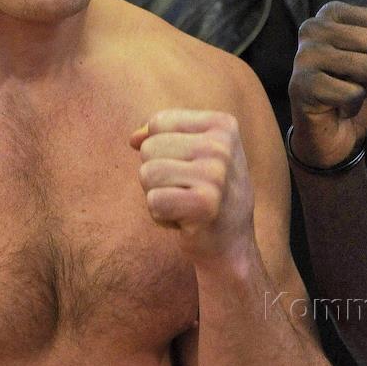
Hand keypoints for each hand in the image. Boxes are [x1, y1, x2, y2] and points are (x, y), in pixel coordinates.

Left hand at [130, 110, 256, 265]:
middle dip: (157, 173)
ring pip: (147, 173)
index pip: (159, 121)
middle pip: (150, 147)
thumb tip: (134, 138)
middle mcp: (222, 145)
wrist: (232, 244)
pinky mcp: (205, 204)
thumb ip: (165, 137)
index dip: (161, 148)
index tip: (188, 168)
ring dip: (157, 195)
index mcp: (223, 124)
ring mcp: (216, 174)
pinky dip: (160, 216)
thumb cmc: (209, 193)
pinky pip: (154, 200)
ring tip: (183, 204)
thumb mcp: (197, 154)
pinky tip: (183, 220)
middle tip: (186, 190)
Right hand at [289, 2, 366, 168]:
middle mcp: (314, 26)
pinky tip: (336, 107)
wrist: (330, 135)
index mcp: (333, 12)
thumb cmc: (356, 92)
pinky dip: (353, 107)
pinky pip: (353, 94)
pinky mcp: (301, 84)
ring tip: (347, 92)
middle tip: (357, 83)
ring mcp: (304, 54)